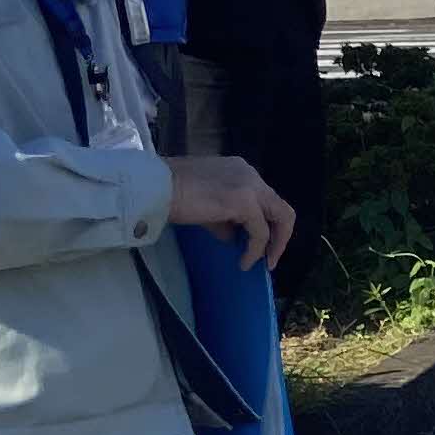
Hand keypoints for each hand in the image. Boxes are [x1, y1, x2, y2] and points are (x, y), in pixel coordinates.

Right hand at [163, 155, 294, 270]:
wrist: (154, 188)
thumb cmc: (170, 195)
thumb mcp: (205, 207)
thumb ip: (224, 219)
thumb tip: (233, 237)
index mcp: (240, 171)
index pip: (265, 198)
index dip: (266, 223)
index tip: (260, 245)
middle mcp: (250, 174)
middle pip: (280, 206)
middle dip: (279, 235)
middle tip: (270, 258)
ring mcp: (249, 185)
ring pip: (280, 217)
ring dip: (274, 244)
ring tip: (262, 263)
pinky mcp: (244, 201)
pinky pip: (260, 232)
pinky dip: (255, 250)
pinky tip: (244, 262)